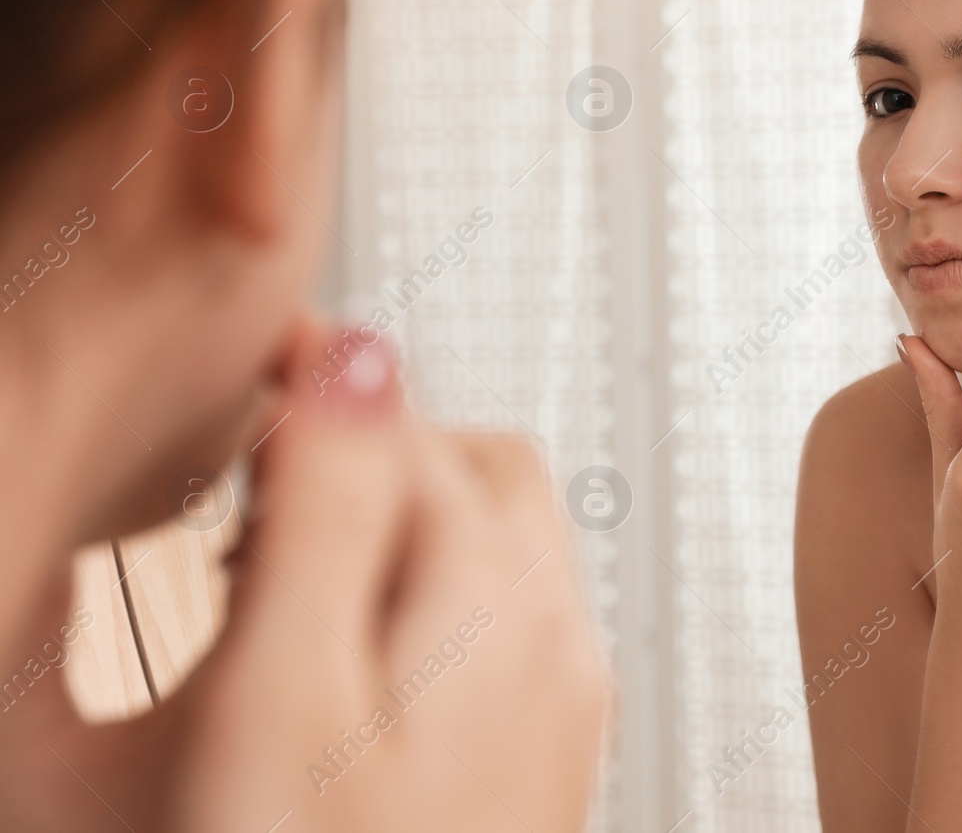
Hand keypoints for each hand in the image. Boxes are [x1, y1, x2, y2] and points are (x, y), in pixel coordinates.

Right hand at [162, 320, 609, 831]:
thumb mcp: (288, 694)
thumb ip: (327, 511)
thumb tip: (358, 354)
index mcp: (505, 608)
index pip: (419, 432)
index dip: (321, 397)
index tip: (249, 389)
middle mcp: (560, 643)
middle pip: (477, 476)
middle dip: (371, 458)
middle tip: (258, 496)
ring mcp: (561, 703)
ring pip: (489, 546)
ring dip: (393, 530)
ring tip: (283, 592)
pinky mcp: (540, 757)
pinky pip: (495, 629)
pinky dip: (417, 608)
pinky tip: (344, 676)